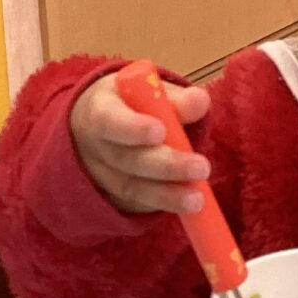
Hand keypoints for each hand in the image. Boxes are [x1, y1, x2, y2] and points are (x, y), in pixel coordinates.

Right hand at [68, 70, 211, 214]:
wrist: (100, 126)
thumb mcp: (146, 92)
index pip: (110, 120)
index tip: (160, 131)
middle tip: (201, 167)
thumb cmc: (131, 104)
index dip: (133, 128)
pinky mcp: (114, 197)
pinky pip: (137, 204)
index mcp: (100, 110)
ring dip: (167, 195)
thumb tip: (199, 101)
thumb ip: (173, 98)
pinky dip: (163, 205)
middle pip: (126, 160)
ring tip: (197, 199)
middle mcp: (96, 146)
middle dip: (165, 166)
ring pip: (132, 188)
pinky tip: (186, 206)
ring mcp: (101, 175)